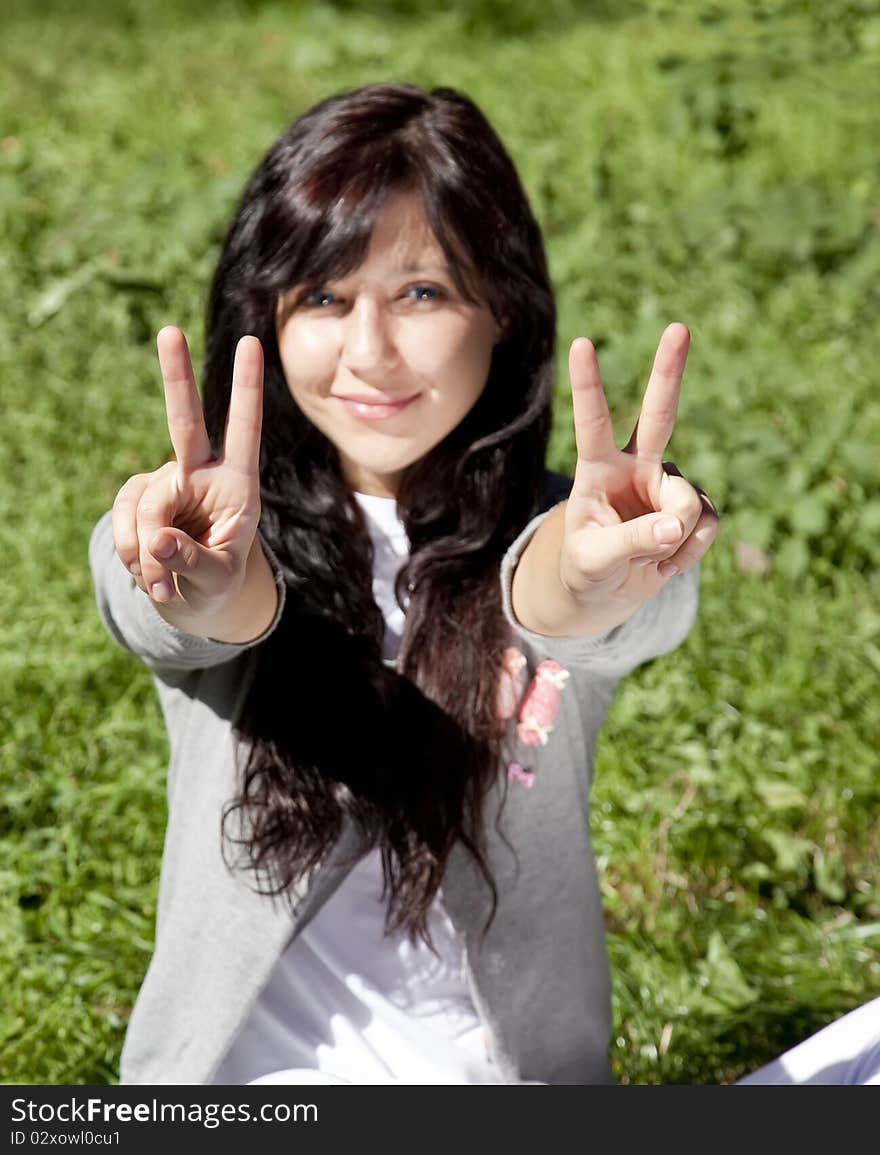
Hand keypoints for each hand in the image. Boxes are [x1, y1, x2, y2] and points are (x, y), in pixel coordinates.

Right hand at [111, 326, 263, 620]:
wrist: (191, 597)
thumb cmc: (217, 583)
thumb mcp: (216, 580)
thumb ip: (193, 562)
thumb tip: (159, 541)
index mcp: (238, 483)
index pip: (244, 430)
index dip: (246, 389)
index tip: (251, 342)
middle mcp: (200, 472)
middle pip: (185, 423)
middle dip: (177, 378)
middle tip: (170, 331)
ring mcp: (164, 483)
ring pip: (147, 507)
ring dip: (148, 553)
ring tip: (162, 584)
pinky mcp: (136, 498)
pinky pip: (124, 522)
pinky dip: (131, 554)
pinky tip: (146, 576)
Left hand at [559, 323, 717, 614]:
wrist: (604, 595)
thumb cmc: (584, 571)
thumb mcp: (592, 561)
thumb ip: (629, 541)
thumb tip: (674, 526)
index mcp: (597, 471)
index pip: (593, 423)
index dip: (588, 385)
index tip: (582, 343)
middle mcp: (635, 467)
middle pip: (658, 414)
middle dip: (669, 372)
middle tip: (678, 327)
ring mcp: (667, 486)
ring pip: (687, 503)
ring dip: (672, 541)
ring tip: (648, 559)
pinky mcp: (693, 510)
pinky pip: (705, 527)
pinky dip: (688, 554)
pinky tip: (666, 561)